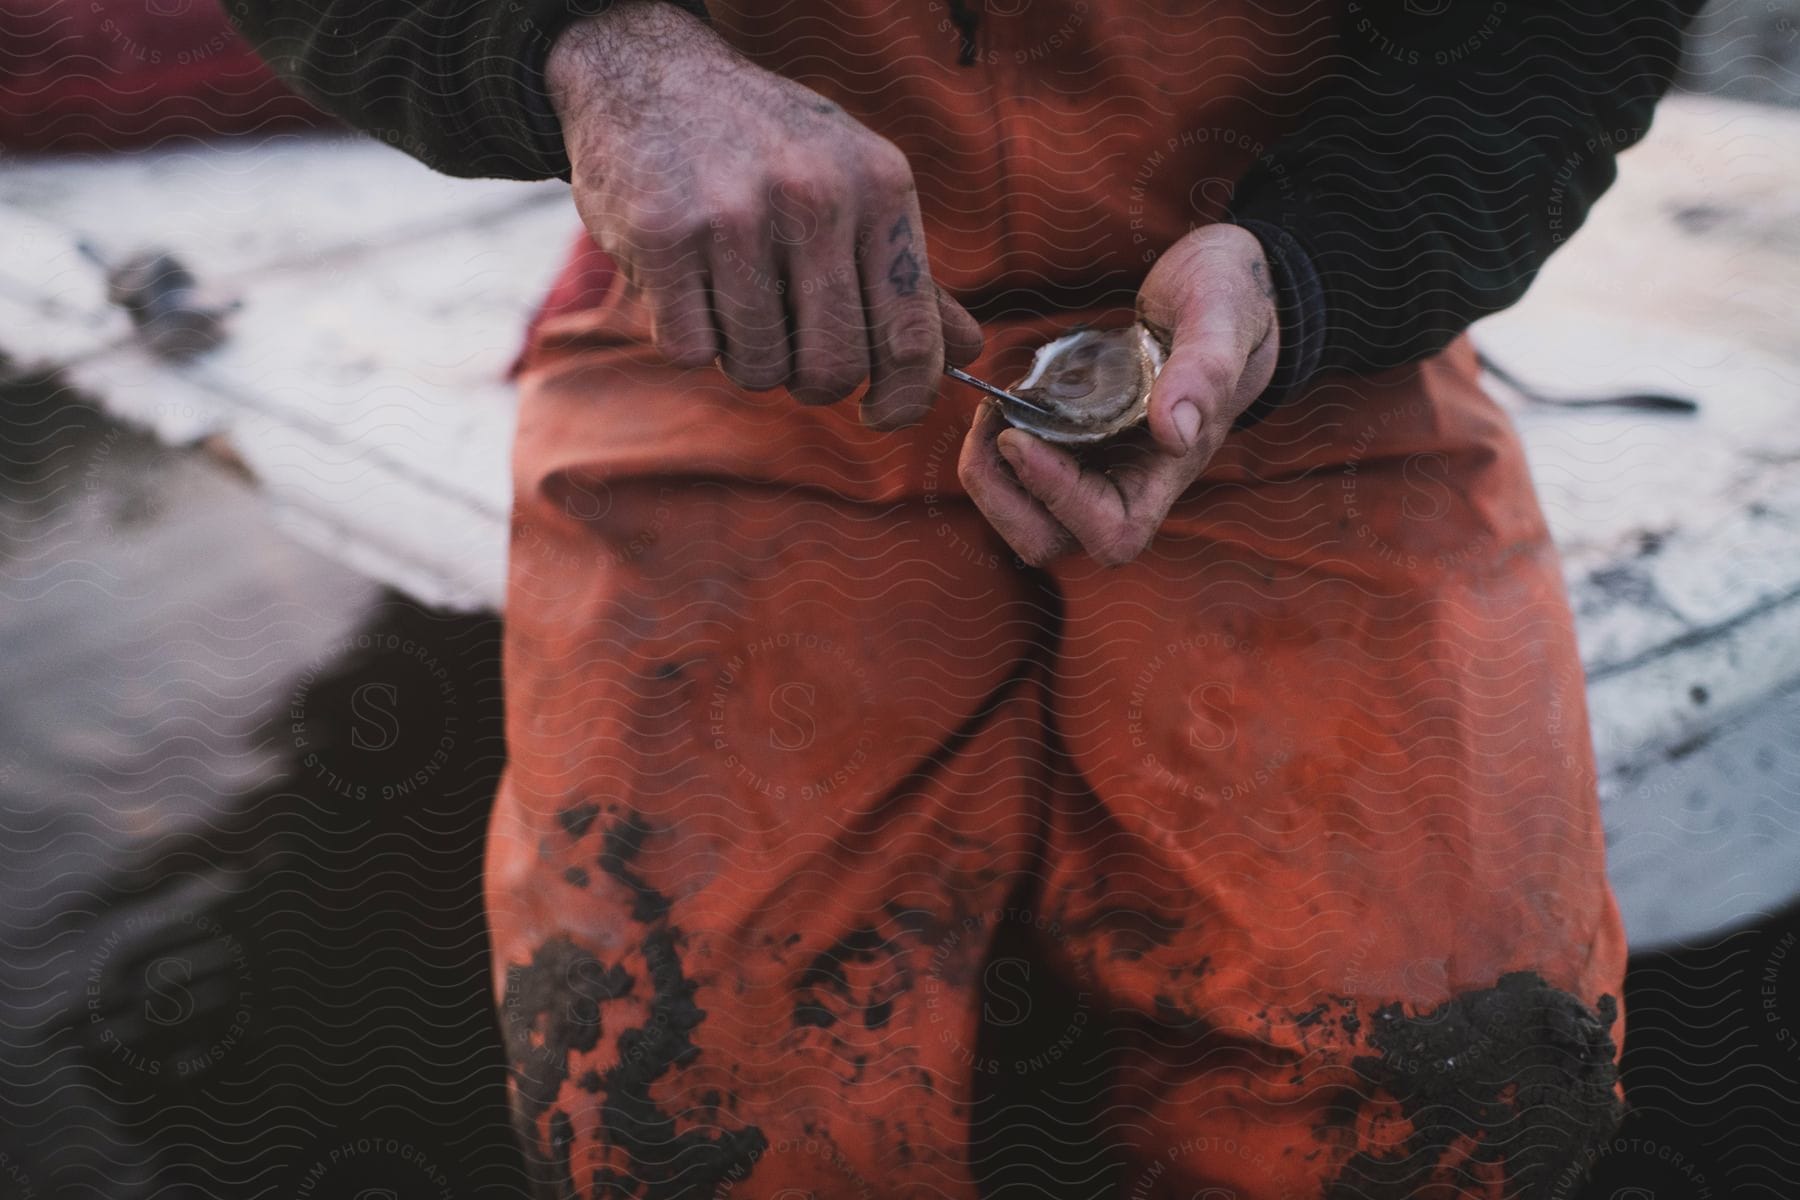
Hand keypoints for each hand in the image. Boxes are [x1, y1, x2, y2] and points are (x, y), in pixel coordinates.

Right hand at [546, 3, 981, 427]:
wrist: (650, 73)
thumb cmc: (767, 143)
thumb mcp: (854, 182)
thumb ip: (904, 272)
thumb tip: (967, 347)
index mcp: (879, 188)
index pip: (910, 336)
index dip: (903, 399)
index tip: (881, 414)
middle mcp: (816, 197)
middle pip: (833, 368)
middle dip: (812, 382)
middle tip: (792, 349)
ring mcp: (735, 215)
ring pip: (758, 367)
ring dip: (747, 356)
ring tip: (735, 298)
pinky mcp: (663, 235)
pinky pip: (691, 349)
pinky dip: (690, 336)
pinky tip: (688, 284)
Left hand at [957, 224, 1279, 566]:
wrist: (1217, 292)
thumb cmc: (1228, 304)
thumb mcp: (1223, 317)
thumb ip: (1205, 370)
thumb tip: (1175, 434)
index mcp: (1169, 473)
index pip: (1111, 532)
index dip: (1060, 500)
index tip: (1021, 436)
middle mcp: (1127, 485)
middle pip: (1049, 542)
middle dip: (1001, 495)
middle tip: (990, 422)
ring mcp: (1094, 471)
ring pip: (1023, 517)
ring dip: (987, 474)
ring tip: (989, 408)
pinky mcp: (1068, 450)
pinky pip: (1015, 480)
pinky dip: (991, 448)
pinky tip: (999, 400)